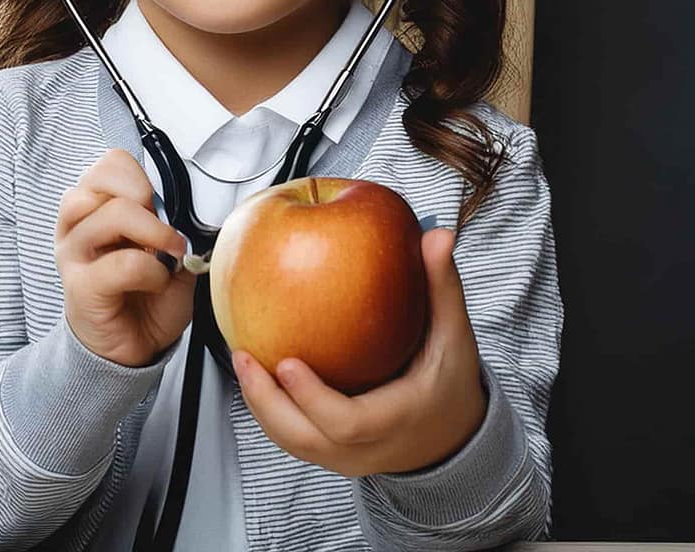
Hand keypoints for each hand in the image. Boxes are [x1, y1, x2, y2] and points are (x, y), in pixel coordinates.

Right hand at [55, 148, 195, 367]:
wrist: (132, 346)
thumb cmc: (146, 296)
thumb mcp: (167, 251)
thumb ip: (172, 225)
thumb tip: (188, 214)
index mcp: (94, 208)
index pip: (109, 163)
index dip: (139, 177)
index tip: (156, 206)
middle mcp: (76, 225)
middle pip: (102, 179)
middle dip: (147, 200)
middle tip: (163, 232)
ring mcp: (74, 255)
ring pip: (111, 214)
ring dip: (151, 231)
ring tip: (164, 255)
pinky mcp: (81, 287)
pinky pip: (123, 264)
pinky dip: (151, 271)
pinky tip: (156, 283)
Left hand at [232, 227, 487, 477]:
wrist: (450, 436)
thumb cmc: (450, 383)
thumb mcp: (453, 337)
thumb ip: (442, 287)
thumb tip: (437, 236)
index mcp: (395, 420)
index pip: (347, 423)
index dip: (313, 398)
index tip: (287, 363)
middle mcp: (365, 448)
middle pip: (305, 438)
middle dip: (268, 402)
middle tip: (245, 358)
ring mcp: (343, 458)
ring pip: (291, 442)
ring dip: (261, 404)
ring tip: (241, 360)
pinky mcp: (329, 453)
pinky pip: (292, 437)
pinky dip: (270, 408)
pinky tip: (255, 372)